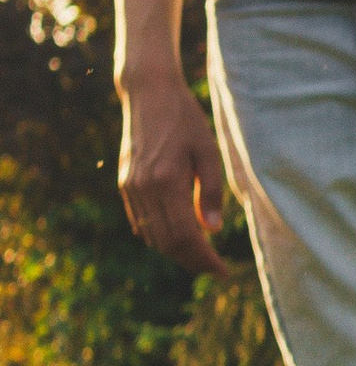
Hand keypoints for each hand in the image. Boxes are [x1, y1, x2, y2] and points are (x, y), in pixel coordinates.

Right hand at [118, 76, 230, 273]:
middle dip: (192, 260)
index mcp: (168, 182)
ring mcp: (131, 187)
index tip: (222, 270)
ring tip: (199, 255)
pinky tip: (177, 237)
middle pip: (168, 242)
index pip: (186, 236)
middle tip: (213, 268)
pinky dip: (158, 236)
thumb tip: (212, 230)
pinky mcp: (125, 183)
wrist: (149, 94)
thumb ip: (211, 192)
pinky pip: (140, 222)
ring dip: (175, 251)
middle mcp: (145, 188)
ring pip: (151, 236)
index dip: (204, 258)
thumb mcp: (208, 152)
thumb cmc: (185, 120)